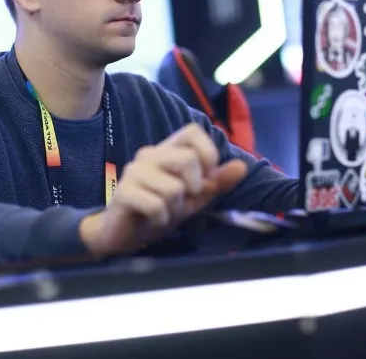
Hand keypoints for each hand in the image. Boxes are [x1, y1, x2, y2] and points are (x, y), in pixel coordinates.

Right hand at [79, 123, 247, 256]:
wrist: (124, 234)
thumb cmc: (159, 210)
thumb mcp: (194, 197)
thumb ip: (217, 181)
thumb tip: (242, 166)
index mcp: (167, 150)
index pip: (193, 131)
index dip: (208, 153)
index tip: (207, 178)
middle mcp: (150, 154)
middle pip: (187, 159)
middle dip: (193, 188)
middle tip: (183, 201)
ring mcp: (134, 172)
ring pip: (175, 188)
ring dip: (176, 209)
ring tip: (164, 212)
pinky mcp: (123, 192)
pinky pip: (157, 205)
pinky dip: (161, 219)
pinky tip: (153, 219)